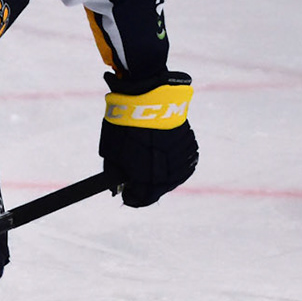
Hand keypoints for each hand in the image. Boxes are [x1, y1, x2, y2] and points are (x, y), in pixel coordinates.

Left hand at [99, 70, 198, 207]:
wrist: (149, 100)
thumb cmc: (126, 127)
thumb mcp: (111, 153)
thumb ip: (114, 173)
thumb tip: (116, 186)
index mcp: (148, 182)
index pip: (140, 200)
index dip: (130, 196)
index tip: (124, 190)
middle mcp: (168, 177)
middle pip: (156, 190)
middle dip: (144, 184)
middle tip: (133, 171)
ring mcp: (182, 163)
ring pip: (171, 176)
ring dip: (159, 171)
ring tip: (147, 155)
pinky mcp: (190, 148)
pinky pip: (180, 162)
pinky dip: (170, 159)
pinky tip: (160, 147)